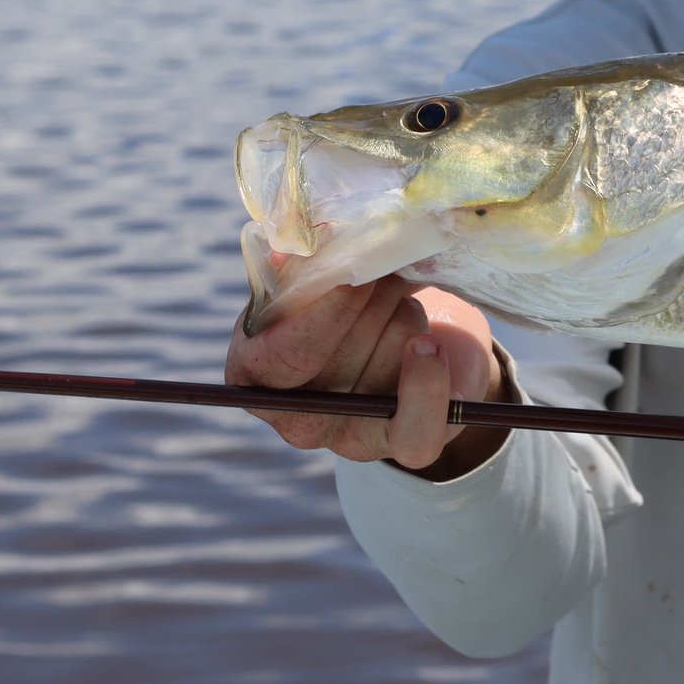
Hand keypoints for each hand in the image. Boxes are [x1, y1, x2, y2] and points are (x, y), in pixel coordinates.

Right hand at [224, 273, 508, 476]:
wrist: (416, 335)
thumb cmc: (354, 296)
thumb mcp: (322, 274)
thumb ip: (310, 261)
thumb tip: (320, 235)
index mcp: (254, 368)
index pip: (283, 354)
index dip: (326, 309)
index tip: (357, 270)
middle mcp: (292, 416)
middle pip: (337, 362)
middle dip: (370, 300)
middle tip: (387, 265)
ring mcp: (345, 439)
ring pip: (383, 373)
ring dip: (403, 320)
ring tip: (401, 301)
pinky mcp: (399, 447)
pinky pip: (417, 429)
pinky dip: (429, 384)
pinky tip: (429, 349)